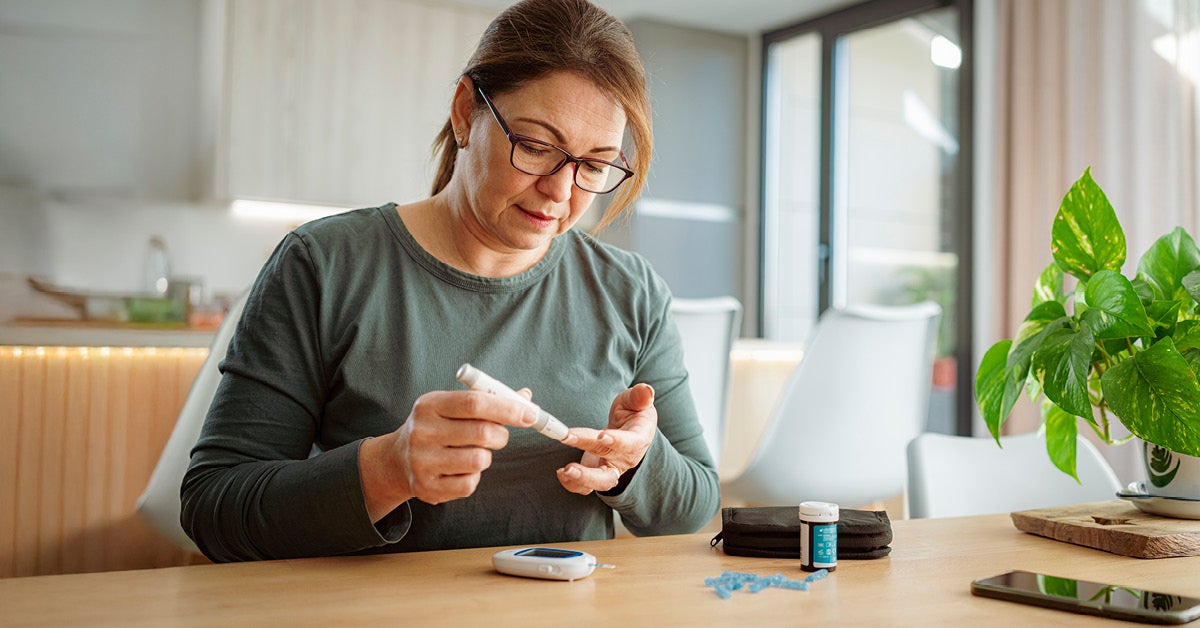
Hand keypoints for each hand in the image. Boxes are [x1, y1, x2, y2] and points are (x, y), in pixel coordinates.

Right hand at [359, 390, 537, 519]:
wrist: (397, 460)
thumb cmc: (436, 427)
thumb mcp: (451, 406)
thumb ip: (488, 401)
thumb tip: (526, 398)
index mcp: (429, 405)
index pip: (475, 402)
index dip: (508, 408)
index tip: (530, 414)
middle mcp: (422, 432)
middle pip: (482, 432)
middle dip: (502, 435)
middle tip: (499, 436)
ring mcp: (422, 462)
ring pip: (479, 460)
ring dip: (486, 456)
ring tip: (474, 451)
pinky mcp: (426, 488)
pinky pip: (470, 484)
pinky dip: (474, 476)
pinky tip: (461, 469)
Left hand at [557, 383, 656, 494]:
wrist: (629, 428)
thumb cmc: (633, 412)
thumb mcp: (636, 401)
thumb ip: (639, 396)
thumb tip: (647, 389)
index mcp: (638, 439)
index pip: (629, 443)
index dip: (616, 441)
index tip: (601, 436)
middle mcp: (625, 459)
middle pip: (608, 472)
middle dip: (588, 473)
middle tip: (569, 467)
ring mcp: (611, 468)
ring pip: (598, 482)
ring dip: (579, 480)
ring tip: (562, 472)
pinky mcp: (597, 473)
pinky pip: (586, 485)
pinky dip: (572, 483)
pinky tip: (560, 472)